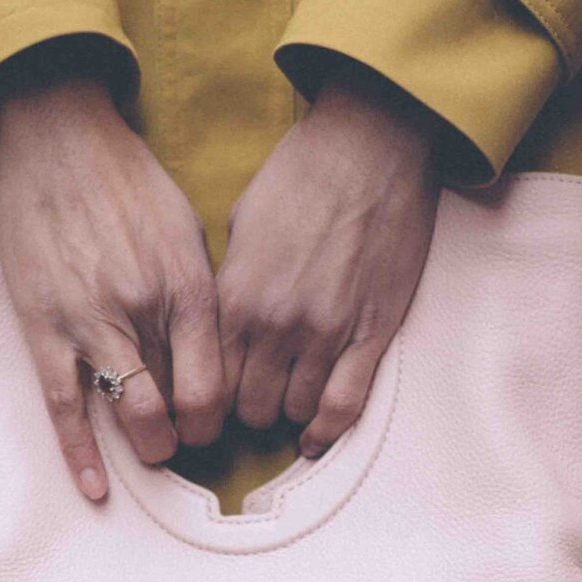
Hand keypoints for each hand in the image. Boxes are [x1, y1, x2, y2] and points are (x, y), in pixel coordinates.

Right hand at [0, 55, 225, 498]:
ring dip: (147, 447)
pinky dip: (81, 456)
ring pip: (131, 414)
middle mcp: (145, 309)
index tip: (211, 422)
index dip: (219, 417)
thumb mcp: (186, 228)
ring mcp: (92, 322)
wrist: (54, 134)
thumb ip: (202, 293)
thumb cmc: (125, 179)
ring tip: (150, 450)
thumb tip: (219, 349)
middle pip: (181, 407)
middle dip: (186, 438)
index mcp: (188, 286)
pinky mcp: (45, 328)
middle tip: (182, 439)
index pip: (218, 382)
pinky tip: (96, 490)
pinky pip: (66, 408)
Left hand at [217, 60, 443, 456]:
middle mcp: (276, 325)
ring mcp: (326, 334)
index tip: (217, 398)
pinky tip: (317, 436)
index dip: (210, 398)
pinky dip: (328, 430)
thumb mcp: (243, 226)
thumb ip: (231, 286)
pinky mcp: (372, 333)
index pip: (209, 381)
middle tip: (259, 397)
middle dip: (251, 409)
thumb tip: (224, 328)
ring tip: (293, 397)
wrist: (371, 145)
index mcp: (236, 298)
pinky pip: (344, 406)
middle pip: (250, 409)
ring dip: (292, 412)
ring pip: (296, 412)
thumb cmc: (304, 174)